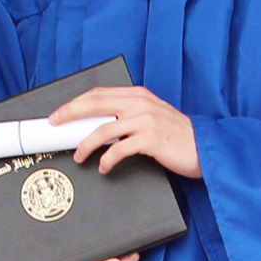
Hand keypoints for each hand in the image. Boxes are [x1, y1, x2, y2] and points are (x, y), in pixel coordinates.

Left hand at [49, 86, 201, 177]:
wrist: (206, 148)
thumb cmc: (177, 136)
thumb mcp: (151, 117)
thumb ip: (128, 116)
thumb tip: (97, 126)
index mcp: (138, 94)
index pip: (98, 93)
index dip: (74, 103)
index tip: (58, 114)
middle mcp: (140, 103)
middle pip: (95, 103)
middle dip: (69, 113)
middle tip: (54, 125)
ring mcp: (145, 120)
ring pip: (103, 129)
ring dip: (85, 144)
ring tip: (79, 156)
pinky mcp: (151, 138)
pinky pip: (118, 149)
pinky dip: (107, 160)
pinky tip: (104, 167)